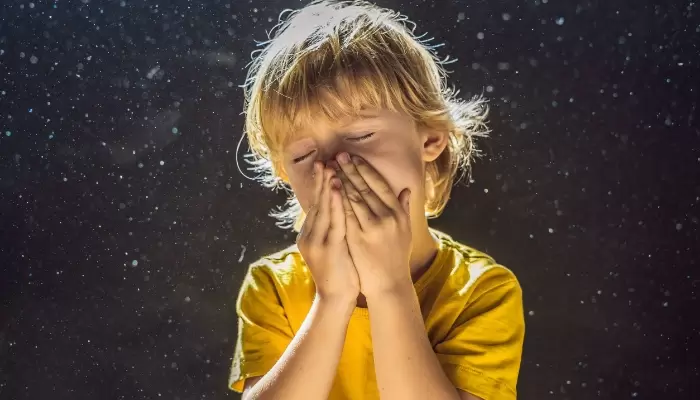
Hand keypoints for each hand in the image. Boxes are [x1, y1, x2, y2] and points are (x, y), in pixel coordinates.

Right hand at [296, 161, 359, 303]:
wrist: (335, 298)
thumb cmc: (340, 272)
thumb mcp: (335, 246)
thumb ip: (335, 227)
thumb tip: (340, 209)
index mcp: (312, 233)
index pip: (316, 204)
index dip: (321, 185)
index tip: (325, 166)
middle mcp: (310, 235)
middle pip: (316, 202)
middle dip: (321, 180)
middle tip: (324, 159)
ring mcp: (317, 241)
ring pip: (322, 209)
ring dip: (327, 187)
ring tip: (330, 168)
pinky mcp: (327, 248)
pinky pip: (332, 222)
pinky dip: (335, 204)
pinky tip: (338, 190)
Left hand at [331, 153, 412, 299]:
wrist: (389, 283)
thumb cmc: (396, 257)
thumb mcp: (405, 231)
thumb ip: (404, 208)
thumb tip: (406, 189)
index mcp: (399, 213)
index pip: (380, 185)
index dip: (366, 170)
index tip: (355, 157)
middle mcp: (388, 218)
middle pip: (365, 188)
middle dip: (350, 170)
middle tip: (338, 155)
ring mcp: (373, 228)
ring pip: (354, 198)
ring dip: (341, 181)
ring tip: (331, 168)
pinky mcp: (359, 238)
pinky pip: (346, 215)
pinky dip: (338, 200)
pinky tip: (329, 189)